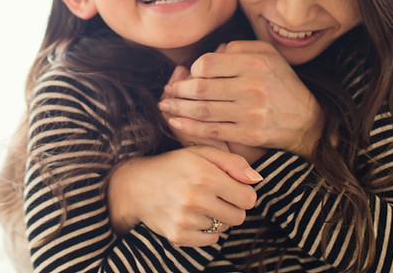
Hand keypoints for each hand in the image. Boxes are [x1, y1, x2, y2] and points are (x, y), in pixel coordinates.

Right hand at [106, 146, 261, 246]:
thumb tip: (257, 179)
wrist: (135, 186)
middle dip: (232, 207)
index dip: (243, 193)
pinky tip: (191, 216)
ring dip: (216, 218)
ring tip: (197, 204)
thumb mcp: (201, 153)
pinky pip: (210, 240)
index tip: (230, 188)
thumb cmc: (173, 166)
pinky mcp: (178, 235)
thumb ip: (233, 161)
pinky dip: (205, 231)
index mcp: (205, 175)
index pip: (249, 198)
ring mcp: (186, 219)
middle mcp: (195, 198)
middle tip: (214, 196)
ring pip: (223, 228)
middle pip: (239, 217)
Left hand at [159, 40, 322, 158]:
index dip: (191, 71)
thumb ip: (239, 47)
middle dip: (177, 91)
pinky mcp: (249, 134)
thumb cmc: (281, 84)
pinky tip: (176, 123)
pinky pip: (212, 131)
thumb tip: (212, 52)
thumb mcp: (268, 55)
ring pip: (203, 110)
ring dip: (178, 109)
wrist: (307, 121)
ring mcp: (250, 113)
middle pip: (200, 88)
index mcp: (254, 63)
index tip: (186, 76)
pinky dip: (190, 127)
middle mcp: (252, 87)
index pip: (207, 64)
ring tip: (165, 106)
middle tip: (167, 92)